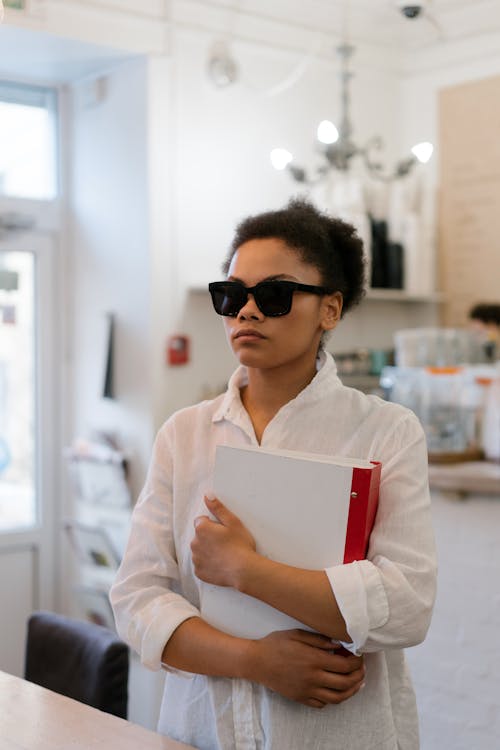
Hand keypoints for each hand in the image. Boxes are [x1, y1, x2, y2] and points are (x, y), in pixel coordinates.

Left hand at [191, 496, 255, 586]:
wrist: (244, 570)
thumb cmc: (240, 545)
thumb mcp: (232, 522)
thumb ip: (217, 508)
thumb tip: (207, 495)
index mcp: (201, 529)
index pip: (201, 521)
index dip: (213, 524)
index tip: (223, 531)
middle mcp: (194, 543)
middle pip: (199, 536)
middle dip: (209, 537)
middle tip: (225, 542)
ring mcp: (196, 559)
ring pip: (200, 550)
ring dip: (208, 550)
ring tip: (224, 554)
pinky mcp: (199, 572)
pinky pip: (201, 564)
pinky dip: (208, 564)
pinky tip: (220, 564)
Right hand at [246, 629, 364, 708]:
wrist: (256, 661)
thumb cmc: (276, 644)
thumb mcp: (298, 635)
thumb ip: (320, 640)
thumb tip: (340, 644)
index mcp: (314, 660)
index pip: (346, 665)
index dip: (357, 662)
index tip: (359, 656)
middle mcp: (313, 678)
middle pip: (346, 683)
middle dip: (358, 676)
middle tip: (362, 669)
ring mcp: (307, 690)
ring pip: (337, 698)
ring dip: (351, 691)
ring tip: (356, 684)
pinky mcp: (300, 698)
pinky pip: (322, 704)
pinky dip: (332, 699)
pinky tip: (335, 690)